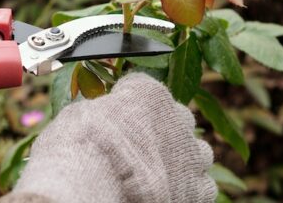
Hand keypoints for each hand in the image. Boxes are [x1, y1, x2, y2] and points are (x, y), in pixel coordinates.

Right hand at [0, 73, 216, 202]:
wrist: (93, 182)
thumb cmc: (79, 146)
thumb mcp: (80, 113)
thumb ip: (101, 110)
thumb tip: (98, 117)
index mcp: (148, 92)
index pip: (145, 90)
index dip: (129, 106)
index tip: (116, 120)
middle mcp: (178, 117)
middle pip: (177, 119)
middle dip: (161, 131)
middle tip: (138, 150)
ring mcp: (193, 154)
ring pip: (197, 152)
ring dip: (181, 160)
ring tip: (156, 175)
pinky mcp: (199, 188)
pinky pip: (203, 185)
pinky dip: (187, 188)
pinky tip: (166, 192)